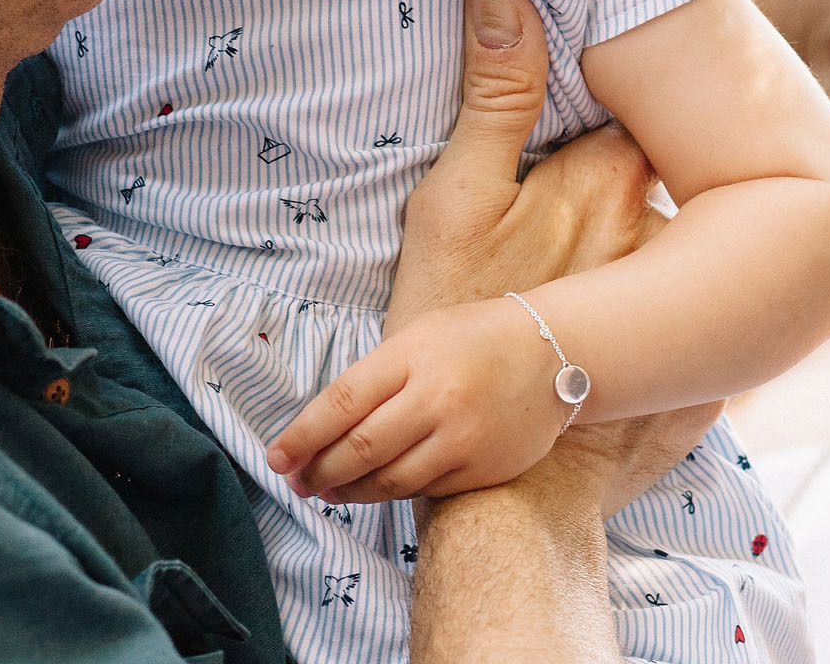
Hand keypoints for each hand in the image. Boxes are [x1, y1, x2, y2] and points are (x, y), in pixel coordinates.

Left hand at [267, 295, 574, 501]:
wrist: (553, 353)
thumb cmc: (473, 339)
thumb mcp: (418, 337)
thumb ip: (376, 377)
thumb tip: (322, 425)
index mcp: (411, 356)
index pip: (341, 403)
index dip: (302, 436)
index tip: (276, 458)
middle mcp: (436, 398)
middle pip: (360, 448)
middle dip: (319, 470)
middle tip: (297, 481)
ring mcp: (462, 437)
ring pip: (390, 479)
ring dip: (352, 490)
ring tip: (329, 490)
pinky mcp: (484, 468)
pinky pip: (425, 490)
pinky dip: (394, 492)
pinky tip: (376, 488)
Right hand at [269, 0, 685, 502]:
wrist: (491, 461)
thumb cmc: (453, 318)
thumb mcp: (453, 199)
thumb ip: (492, 94)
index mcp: (610, 173)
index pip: (632, 101)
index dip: (605, 92)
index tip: (590, 82)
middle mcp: (662, 220)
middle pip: (657, 159)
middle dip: (630, 152)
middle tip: (574, 176)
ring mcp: (680, 283)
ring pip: (670, 226)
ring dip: (640, 226)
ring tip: (579, 245)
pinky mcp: (690, 342)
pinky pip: (687, 292)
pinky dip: (663, 287)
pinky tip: (624, 303)